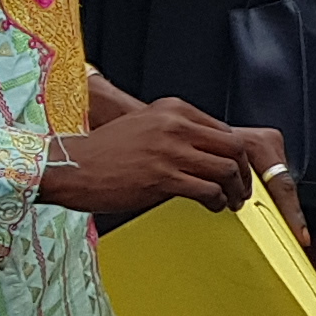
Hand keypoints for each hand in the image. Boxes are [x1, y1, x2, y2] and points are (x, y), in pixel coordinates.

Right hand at [40, 97, 271, 217]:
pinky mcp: (163, 178)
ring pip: (226, 170)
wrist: (71, 167)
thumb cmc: (104, 152)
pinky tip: (213, 206)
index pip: (224, 129)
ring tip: (231, 202)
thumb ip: (175, 131)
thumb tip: (206, 150)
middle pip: (233, 148)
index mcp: (173, 109)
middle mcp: (175, 125)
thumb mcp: (144, 125)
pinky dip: (217, 201)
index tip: (238, 167)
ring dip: (235, 190)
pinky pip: (207, 190)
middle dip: (244, 172)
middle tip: (242, 188)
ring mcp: (170, 151)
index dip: (237, 153)